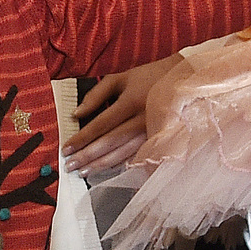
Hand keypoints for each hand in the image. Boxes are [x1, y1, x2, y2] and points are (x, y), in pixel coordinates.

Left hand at [66, 59, 172, 175]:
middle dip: (88, 156)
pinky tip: (106, 169)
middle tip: (70, 166)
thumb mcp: (121, 78)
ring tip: (84, 172)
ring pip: (123, 153)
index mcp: (131, 102)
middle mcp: (141, 120)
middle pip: (110, 142)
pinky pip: (135, 155)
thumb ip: (96, 95)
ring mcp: (151, 132)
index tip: (66, 148)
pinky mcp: (158, 140)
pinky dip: (119, 164)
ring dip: (101, 165)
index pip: (101, 125)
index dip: (82, 138)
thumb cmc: (148, 77)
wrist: (184, 80)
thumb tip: (76, 114)